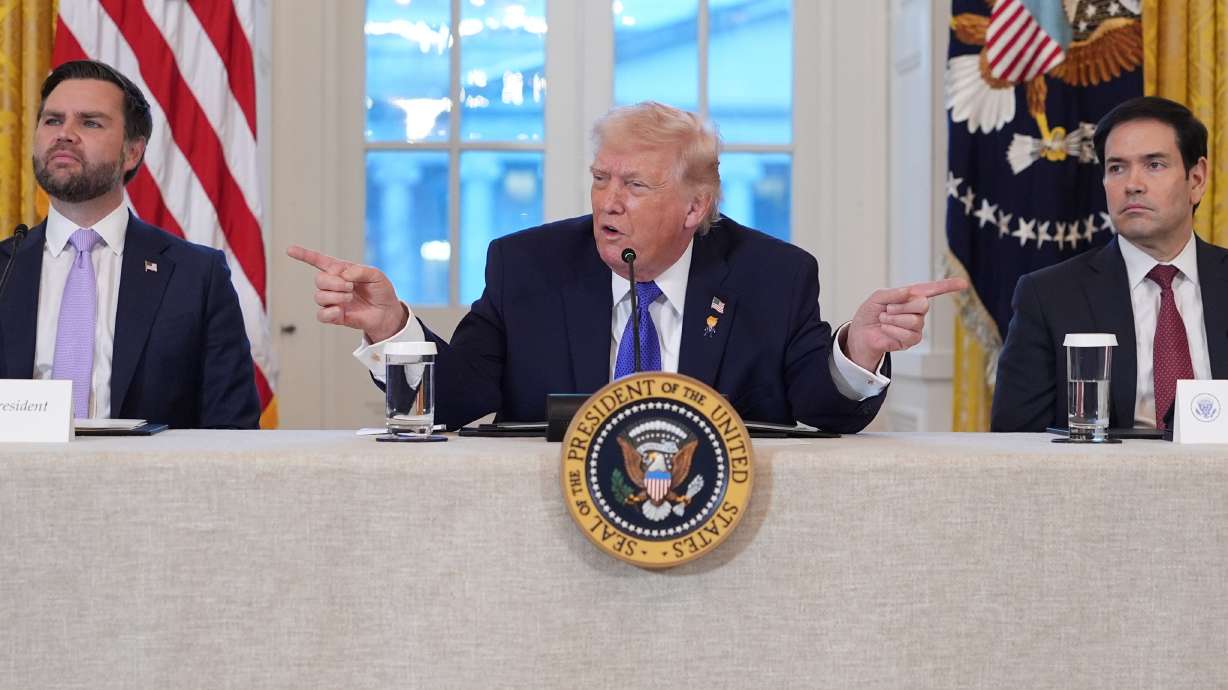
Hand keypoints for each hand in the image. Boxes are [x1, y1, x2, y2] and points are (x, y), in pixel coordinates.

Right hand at [286, 245, 408, 342]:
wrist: (387, 312)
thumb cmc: (381, 291)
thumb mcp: (376, 275)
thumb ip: (360, 271)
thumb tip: (342, 275)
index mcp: (341, 271)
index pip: (318, 261)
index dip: (303, 255)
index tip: (289, 249)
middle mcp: (333, 285)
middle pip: (319, 280)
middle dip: (334, 282)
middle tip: (350, 287)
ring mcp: (333, 301)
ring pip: (319, 296)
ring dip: (336, 296)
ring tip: (350, 297)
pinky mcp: (335, 316)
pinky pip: (321, 314)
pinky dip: (330, 312)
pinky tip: (340, 310)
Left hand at [843, 277, 968, 370]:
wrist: (861, 333)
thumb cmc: (870, 314)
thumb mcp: (877, 298)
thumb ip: (893, 293)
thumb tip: (910, 292)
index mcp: (911, 296)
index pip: (932, 289)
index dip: (948, 286)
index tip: (964, 283)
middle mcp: (917, 310)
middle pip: (922, 304)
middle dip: (900, 306)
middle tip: (887, 309)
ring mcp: (917, 325)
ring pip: (914, 320)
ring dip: (893, 319)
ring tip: (884, 320)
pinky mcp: (912, 339)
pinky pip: (909, 334)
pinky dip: (893, 330)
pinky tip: (886, 329)